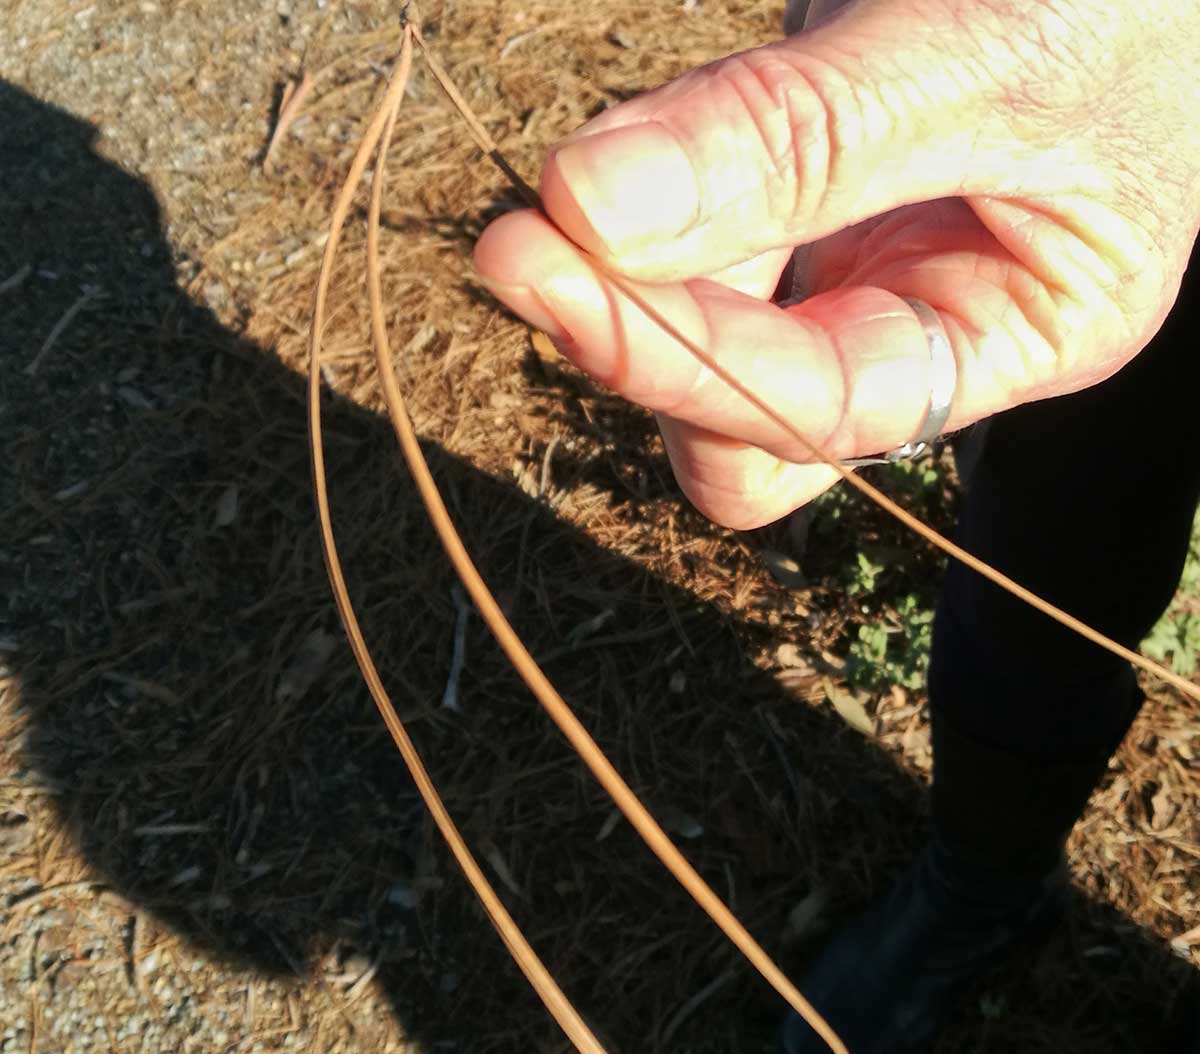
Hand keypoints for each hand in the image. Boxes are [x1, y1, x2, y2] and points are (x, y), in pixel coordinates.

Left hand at [475, 0, 1199, 528]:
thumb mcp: (988, 53)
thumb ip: (802, 141)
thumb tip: (591, 213)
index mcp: (1021, 333)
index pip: (822, 409)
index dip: (683, 361)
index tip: (551, 269)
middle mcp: (929, 326)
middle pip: (749, 427)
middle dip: (642, 352)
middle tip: (523, 249)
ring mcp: (860, 269)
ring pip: (707, 339)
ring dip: (618, 282)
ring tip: (552, 198)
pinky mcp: (803, 205)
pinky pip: (701, 247)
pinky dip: (642, 212)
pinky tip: (606, 166)